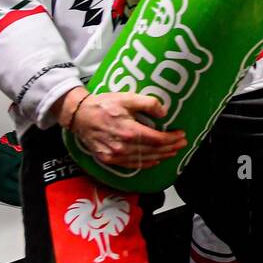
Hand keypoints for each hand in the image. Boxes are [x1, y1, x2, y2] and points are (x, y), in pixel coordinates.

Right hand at [60, 89, 185, 168]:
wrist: (80, 115)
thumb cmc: (104, 105)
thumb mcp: (127, 97)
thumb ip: (148, 103)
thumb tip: (164, 112)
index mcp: (129, 131)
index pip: (157, 139)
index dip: (172, 139)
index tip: (181, 135)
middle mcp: (123, 146)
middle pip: (153, 151)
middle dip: (170, 148)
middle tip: (182, 143)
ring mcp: (114, 155)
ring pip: (143, 159)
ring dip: (161, 156)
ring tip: (173, 151)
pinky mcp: (108, 159)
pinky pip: (131, 165)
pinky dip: (145, 164)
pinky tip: (154, 160)